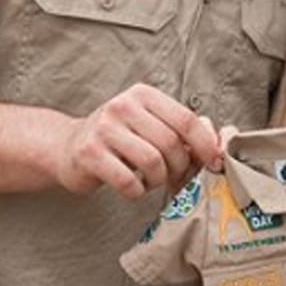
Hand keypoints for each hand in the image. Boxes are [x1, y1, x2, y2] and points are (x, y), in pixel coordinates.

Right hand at [55, 84, 220, 199]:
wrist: (68, 147)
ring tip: (151, 181)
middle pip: (170, 143)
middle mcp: (122, 105)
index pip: (185, 118)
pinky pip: (129, 181)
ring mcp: (104, 128)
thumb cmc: (118, 139)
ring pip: (152, 162)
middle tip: (175, 178)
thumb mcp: (149, 124)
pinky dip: (137, 192)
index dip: (204, 144)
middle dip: (180, 167)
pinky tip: (133, 187)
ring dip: (158, 180)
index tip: (213, 162)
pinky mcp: (89, 153)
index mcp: (143, 94)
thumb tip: (218, 145)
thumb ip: (181, 130)